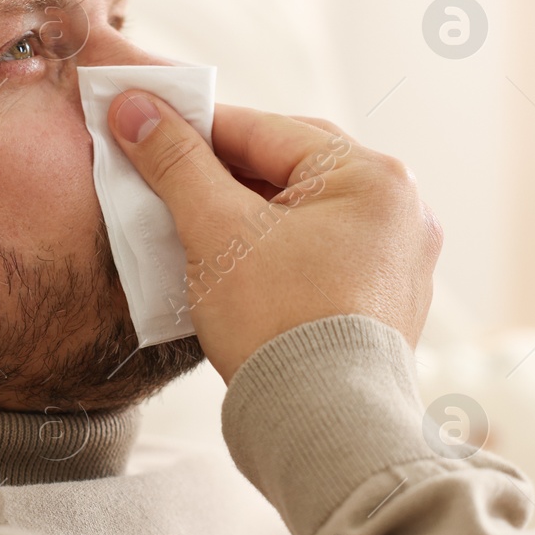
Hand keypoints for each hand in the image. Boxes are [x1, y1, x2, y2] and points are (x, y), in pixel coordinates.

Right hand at [108, 91, 441, 381]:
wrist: (323, 429)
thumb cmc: (277, 325)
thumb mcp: (216, 230)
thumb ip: (175, 162)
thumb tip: (133, 106)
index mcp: (373, 176)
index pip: (264, 130)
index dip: (194, 128)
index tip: (142, 122)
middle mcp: (401, 210)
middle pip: (290, 168)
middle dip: (223, 172)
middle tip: (162, 175)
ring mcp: (399, 260)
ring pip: (304, 212)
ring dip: (248, 212)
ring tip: (193, 222)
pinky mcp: (386, 303)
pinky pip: (321, 253)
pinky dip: (277, 250)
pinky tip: (235, 265)